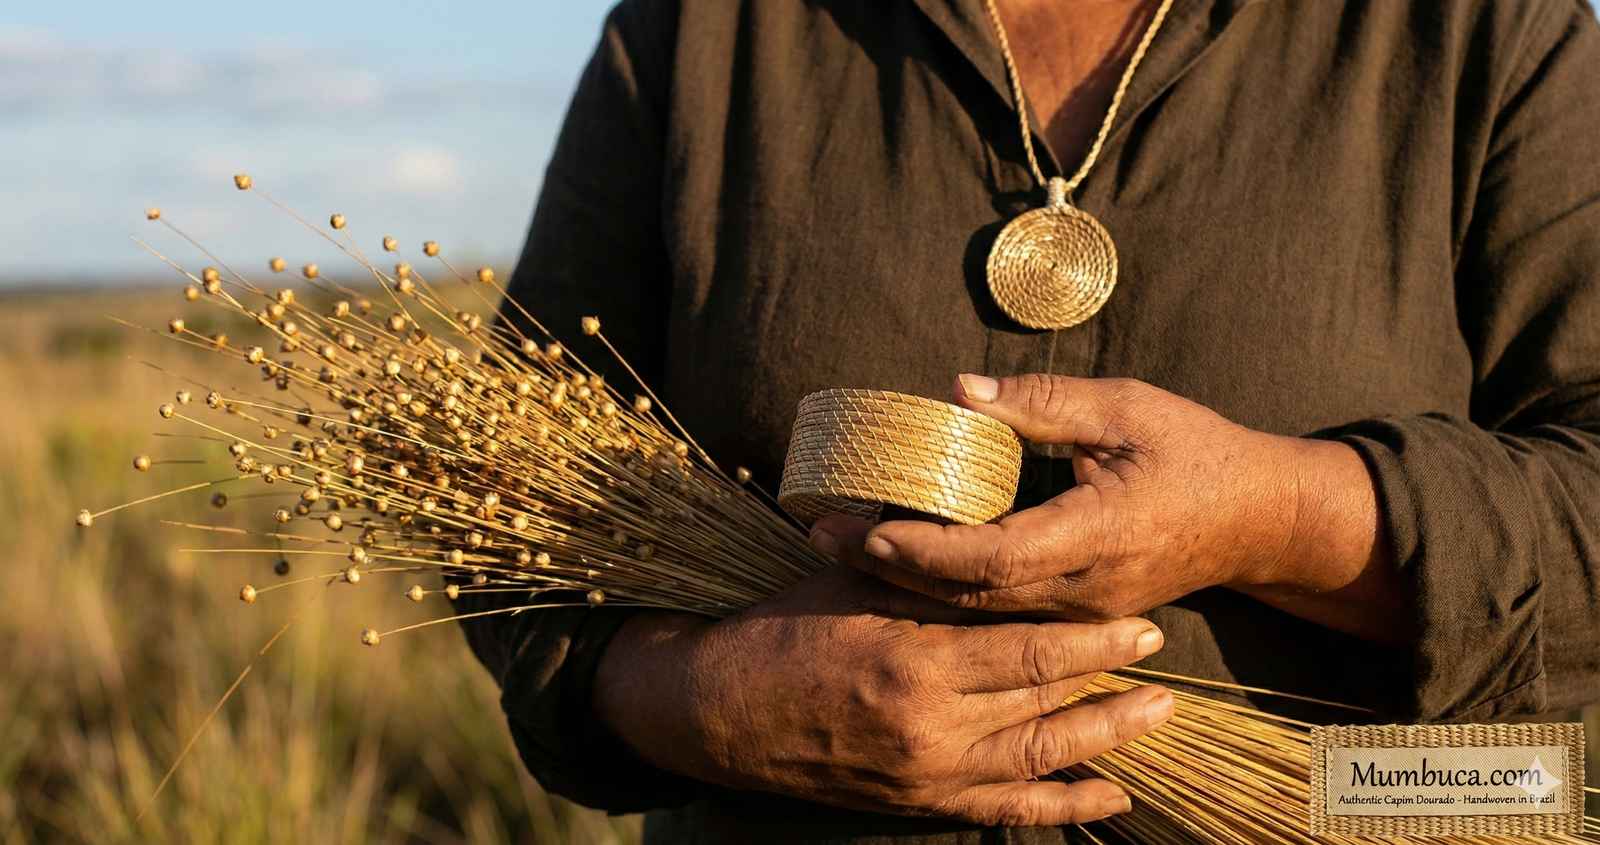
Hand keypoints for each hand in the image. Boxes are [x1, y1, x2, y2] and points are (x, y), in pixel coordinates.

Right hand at [593, 564, 1172, 825]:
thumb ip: (919, 569)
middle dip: (1109, 678)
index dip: (1091, 637)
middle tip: (1160, 652)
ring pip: (1040, 757)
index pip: (1028, 647)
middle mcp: (932, 725)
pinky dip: (1064, 807)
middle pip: (1045, 699)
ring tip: (1158, 714)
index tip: (1138, 620)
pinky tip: (1110, 796)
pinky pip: (1008, 811)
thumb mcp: (848, 586)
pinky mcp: (921, 803)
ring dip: (1106, 738)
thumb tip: (978, 529)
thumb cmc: (782, 633)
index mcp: (916, 660)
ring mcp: (930, 772)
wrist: (721, 713)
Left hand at [814, 374, 1404, 643]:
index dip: (923, 549)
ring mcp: (1083, 609)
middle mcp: (1086, 587)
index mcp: (1099, 533)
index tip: (863, 530)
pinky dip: (946, 591)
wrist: (1261, 519)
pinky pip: (1000, 612)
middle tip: (820, 538)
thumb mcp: (1128, 407)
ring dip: (909, 584)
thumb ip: (1043, 403)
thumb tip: (957, 393)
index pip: (993, 556)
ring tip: (843, 549)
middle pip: (969, 594)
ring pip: (980, 612)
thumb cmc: (1197, 451)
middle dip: (890, 570)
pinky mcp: (1078, 612)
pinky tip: (900, 567)